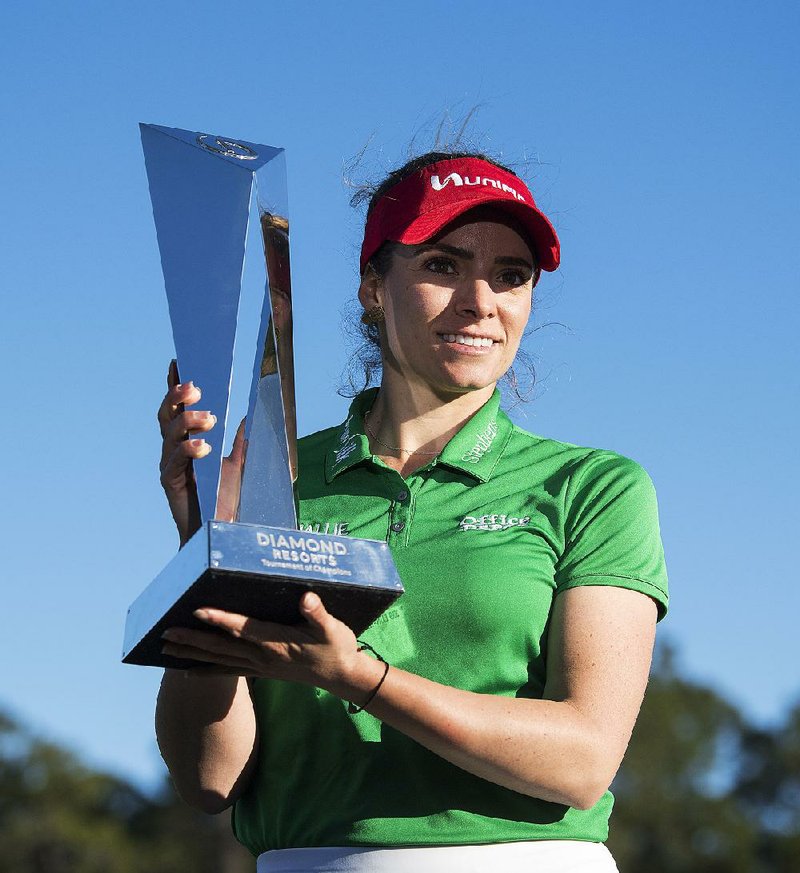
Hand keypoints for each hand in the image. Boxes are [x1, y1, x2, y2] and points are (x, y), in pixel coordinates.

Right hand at [157, 360, 244, 545]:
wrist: (219, 529)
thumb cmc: (224, 498)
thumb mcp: (236, 463)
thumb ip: (238, 441)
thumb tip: (248, 415)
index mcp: (185, 440)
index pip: (178, 407)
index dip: (174, 385)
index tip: (177, 362)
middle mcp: (172, 448)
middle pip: (167, 415)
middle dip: (177, 397)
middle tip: (196, 387)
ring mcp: (168, 464)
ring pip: (170, 433)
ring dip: (188, 421)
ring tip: (210, 418)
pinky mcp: (169, 482)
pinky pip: (174, 460)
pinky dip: (189, 449)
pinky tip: (204, 447)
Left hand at [160, 592, 383, 701]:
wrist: (341, 676)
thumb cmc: (337, 647)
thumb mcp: (334, 628)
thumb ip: (318, 614)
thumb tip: (307, 598)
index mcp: (277, 642)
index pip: (244, 628)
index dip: (221, 620)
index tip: (199, 610)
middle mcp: (263, 656)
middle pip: (222, 647)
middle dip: (193, 638)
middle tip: (165, 632)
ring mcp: (260, 666)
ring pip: (219, 659)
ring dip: (192, 652)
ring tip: (166, 647)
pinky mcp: (261, 671)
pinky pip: (228, 671)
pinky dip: (206, 670)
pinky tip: (187, 671)